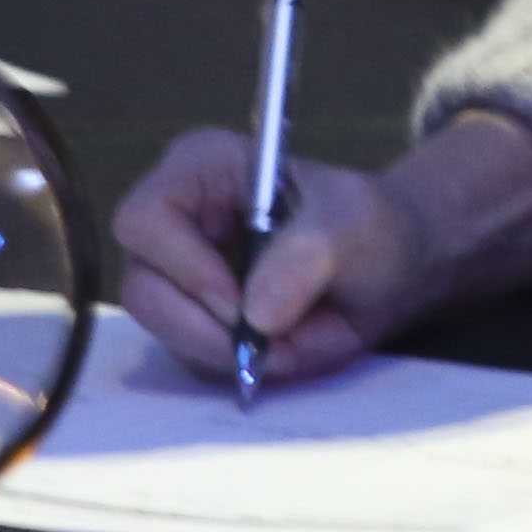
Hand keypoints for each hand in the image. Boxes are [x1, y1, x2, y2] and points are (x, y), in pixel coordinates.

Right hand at [117, 133, 419, 391]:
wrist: (389, 267)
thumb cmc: (368, 226)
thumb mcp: (353, 227)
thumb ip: (308, 257)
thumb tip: (257, 315)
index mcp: (200, 167)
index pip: (146, 221)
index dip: (185, 270)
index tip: (243, 308)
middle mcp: (174, 216)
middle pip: (142, 288)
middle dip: (203, 328)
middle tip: (267, 346)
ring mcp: (176, 271)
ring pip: (162, 331)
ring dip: (224, 352)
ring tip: (289, 343)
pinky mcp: (190, 315)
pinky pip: (188, 355)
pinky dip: (234, 365)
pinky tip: (280, 349)